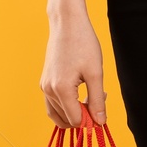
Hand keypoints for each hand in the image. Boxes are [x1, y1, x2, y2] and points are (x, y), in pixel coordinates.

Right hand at [40, 11, 105, 127]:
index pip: (76, 120)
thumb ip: (97, 100)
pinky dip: (68, 105)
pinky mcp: (44, 82)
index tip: (103, 111)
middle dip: (84, 116)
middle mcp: (48, 90)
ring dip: (75, 112)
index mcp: (61, 89)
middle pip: (66, 119)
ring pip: (58, 114)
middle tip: (99, 99)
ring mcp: (44, 86)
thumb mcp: (96, 73)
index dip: (91, 121)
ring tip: (92, 96)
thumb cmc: (83, 44)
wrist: (67, 24)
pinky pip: (54, 104)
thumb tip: (100, 122)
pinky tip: (82, 93)